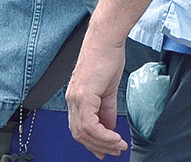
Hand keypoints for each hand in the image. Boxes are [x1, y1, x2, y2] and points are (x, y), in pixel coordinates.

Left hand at [65, 31, 129, 157]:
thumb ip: (106, 110)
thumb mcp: (107, 89)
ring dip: (103, 143)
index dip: (92, 142)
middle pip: (79, 133)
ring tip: (118, 145)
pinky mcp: (84, 95)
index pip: (79, 127)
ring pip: (83, 132)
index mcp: (76, 97)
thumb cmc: (106, 56)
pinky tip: (115, 137)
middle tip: (114, 150)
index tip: (106, 149)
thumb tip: (110, 127)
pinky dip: (103, 135)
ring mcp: (76, 97)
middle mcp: (72, 99)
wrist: (106, 39)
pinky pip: (90, 124)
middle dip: (98, 146)